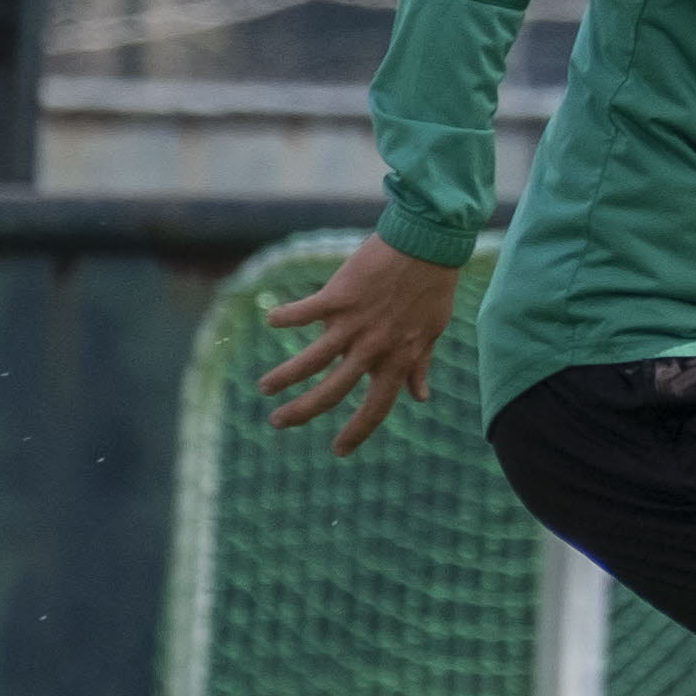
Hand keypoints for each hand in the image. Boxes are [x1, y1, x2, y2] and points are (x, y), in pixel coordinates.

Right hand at [258, 236, 462, 456]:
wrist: (427, 244)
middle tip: (278, 423)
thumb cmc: (432, 288)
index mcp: (398, 360)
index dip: (357, 432)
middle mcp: (374, 348)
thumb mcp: (432, 332)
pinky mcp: (339, 296)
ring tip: (264, 388)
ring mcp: (354, 324)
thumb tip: (420, 398)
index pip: (376, 408)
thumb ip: (419, 365)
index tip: (339, 450)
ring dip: (284, 376)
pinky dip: (286, 317)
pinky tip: (271, 319)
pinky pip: (305, 313)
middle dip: (303, 411)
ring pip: (311, 361)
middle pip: (333, 392)